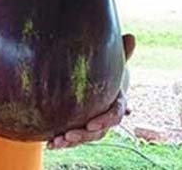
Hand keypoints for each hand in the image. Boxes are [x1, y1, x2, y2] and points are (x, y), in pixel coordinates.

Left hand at [47, 34, 135, 149]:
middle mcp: (107, 116)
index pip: (114, 115)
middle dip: (84, 135)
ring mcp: (94, 123)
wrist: (98, 77)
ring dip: (72, 141)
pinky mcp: (81, 126)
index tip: (91, 125)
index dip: (104, 121)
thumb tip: (131, 36)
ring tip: (56, 142)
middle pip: (99, 131)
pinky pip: (75, 137)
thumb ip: (122, 52)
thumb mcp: (114, 60)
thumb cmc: (107, 68)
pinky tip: (50, 144)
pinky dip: (63, 142)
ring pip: (86, 137)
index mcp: (117, 101)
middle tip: (69, 135)